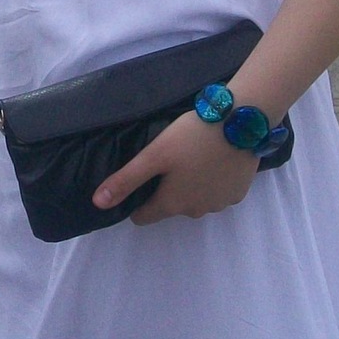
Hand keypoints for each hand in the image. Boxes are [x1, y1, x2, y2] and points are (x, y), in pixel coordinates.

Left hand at [94, 108, 258, 226]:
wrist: (240, 122)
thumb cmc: (192, 137)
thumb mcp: (154, 155)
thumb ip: (126, 180)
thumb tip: (98, 204)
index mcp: (172, 204)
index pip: (143, 217)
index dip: (137, 200)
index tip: (142, 178)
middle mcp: (196, 211)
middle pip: (171, 206)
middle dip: (167, 188)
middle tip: (170, 158)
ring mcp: (220, 204)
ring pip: (195, 199)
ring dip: (191, 184)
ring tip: (193, 155)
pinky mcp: (238, 193)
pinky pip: (217, 192)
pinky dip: (212, 180)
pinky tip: (214, 158)